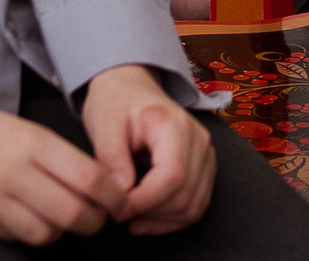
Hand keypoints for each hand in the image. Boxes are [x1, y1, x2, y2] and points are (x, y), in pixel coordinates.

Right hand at [0, 99, 124, 243]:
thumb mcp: (29, 131)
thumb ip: (61, 159)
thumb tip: (100, 188)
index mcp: (34, 143)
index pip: (89, 179)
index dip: (113, 197)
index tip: (120, 202)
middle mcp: (13, 172)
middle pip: (72, 213)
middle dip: (95, 221)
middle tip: (99, 218)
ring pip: (45, 233)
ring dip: (61, 231)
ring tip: (63, 219)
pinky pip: (14, 237)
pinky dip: (30, 233)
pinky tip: (31, 219)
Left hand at [82, 64, 216, 236]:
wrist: (130, 88)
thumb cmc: (116, 103)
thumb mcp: (104, 124)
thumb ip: (111, 157)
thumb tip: (122, 194)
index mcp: (174, 124)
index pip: (173, 175)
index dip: (145, 201)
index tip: (116, 209)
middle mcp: (198, 139)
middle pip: (185, 195)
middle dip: (150, 213)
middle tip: (117, 212)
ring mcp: (205, 154)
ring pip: (193, 206)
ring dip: (161, 220)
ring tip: (130, 216)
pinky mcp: (204, 168)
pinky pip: (196, 205)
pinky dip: (171, 220)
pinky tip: (146, 218)